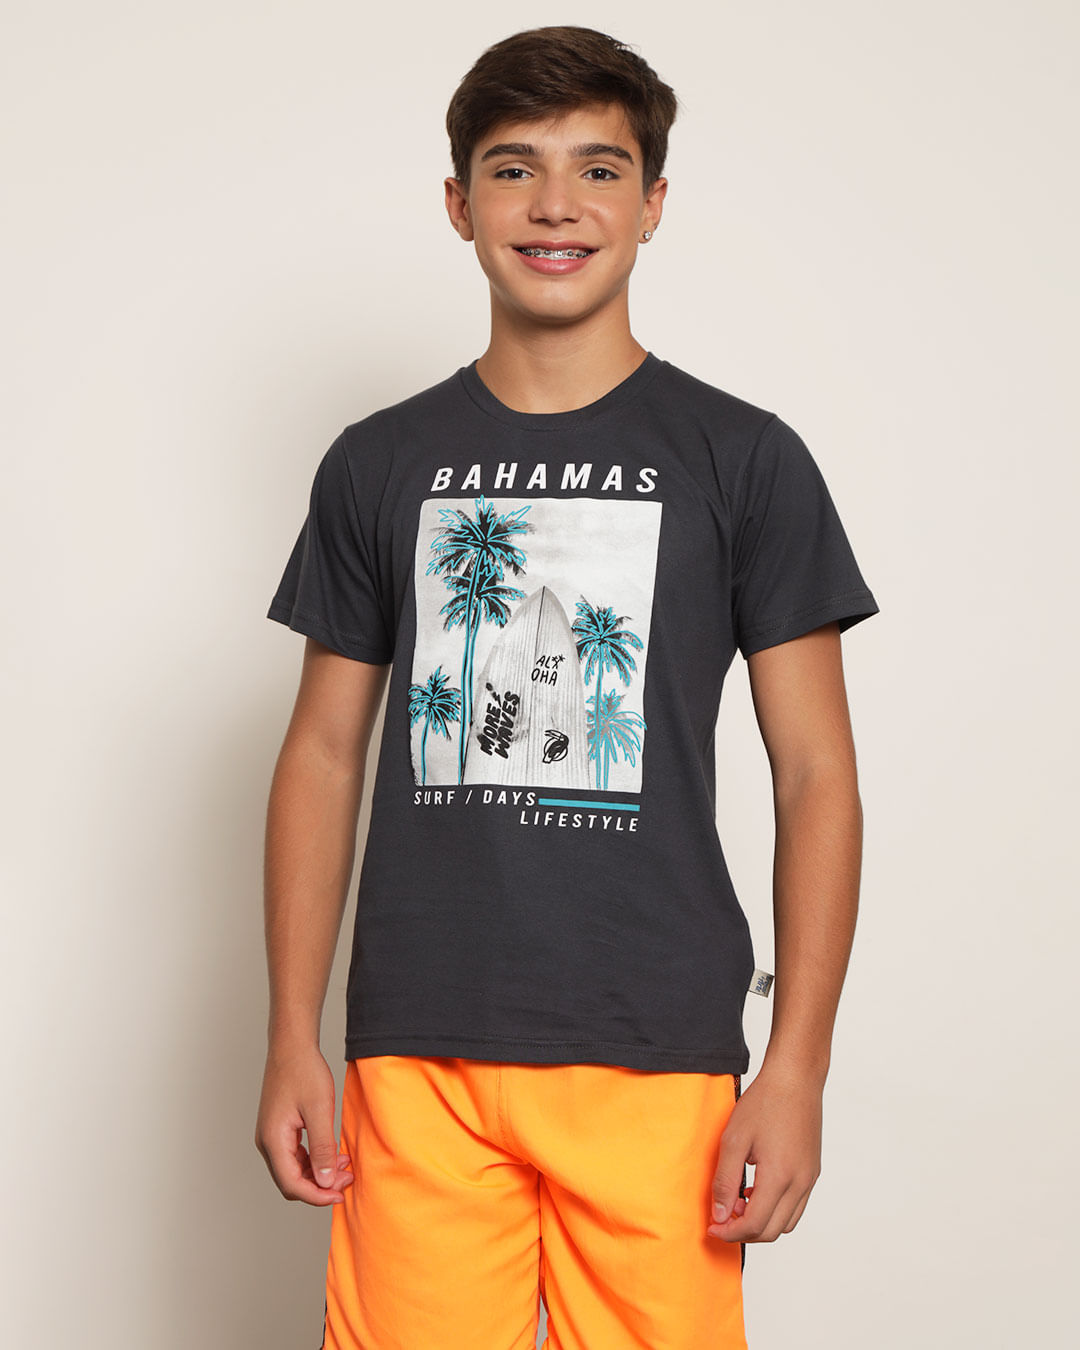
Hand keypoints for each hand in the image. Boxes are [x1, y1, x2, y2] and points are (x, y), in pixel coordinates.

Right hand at [255, 1042, 354, 1205]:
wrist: (292, 1046)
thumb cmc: (303, 1071)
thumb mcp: (319, 1110)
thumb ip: (322, 1148)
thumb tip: (326, 1181)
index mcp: (273, 1140)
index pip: (292, 1184)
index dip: (317, 1196)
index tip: (340, 1196)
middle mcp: (267, 1142)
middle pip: (290, 1182)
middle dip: (320, 1186)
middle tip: (347, 1180)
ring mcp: (271, 1136)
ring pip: (292, 1170)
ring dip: (318, 1174)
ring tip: (344, 1166)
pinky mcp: (278, 1129)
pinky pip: (294, 1156)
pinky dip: (313, 1160)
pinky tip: (333, 1154)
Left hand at [706, 1063, 822, 1242]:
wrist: (795, 1079)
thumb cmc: (764, 1103)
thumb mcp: (734, 1140)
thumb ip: (725, 1181)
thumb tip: (720, 1216)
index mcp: (779, 1177)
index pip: (753, 1225)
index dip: (729, 1232)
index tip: (712, 1226)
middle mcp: (800, 1184)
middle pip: (771, 1231)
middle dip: (743, 1232)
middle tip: (722, 1216)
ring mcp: (810, 1179)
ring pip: (787, 1223)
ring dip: (761, 1223)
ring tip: (738, 1202)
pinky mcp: (812, 1171)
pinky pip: (796, 1206)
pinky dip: (776, 1210)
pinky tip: (757, 1189)